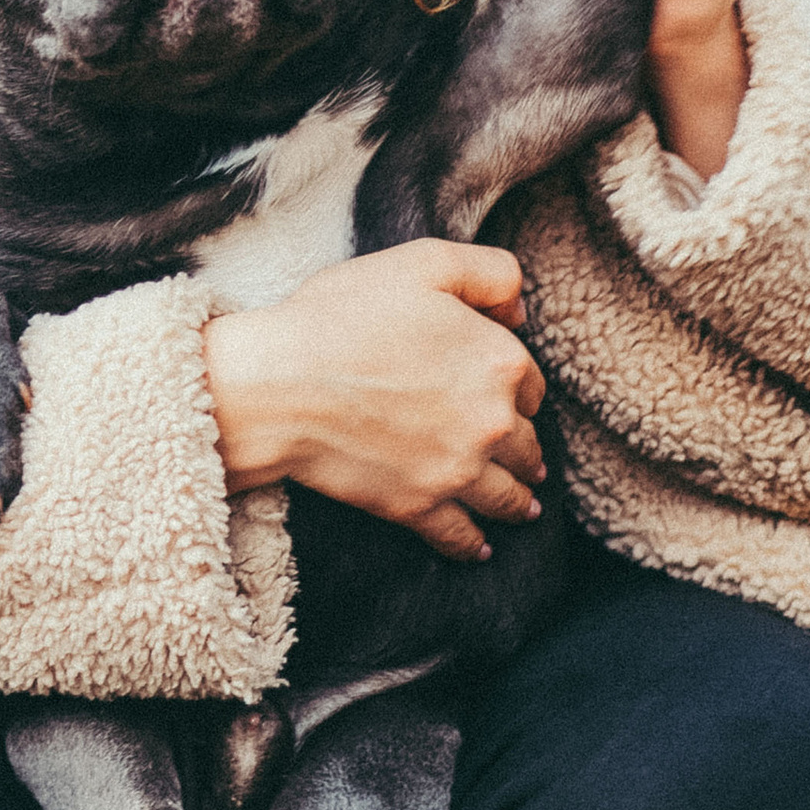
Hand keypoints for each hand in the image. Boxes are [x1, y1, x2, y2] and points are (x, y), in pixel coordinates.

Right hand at [204, 242, 545, 561]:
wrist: (278, 383)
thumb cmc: (340, 317)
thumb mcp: (421, 262)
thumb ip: (490, 272)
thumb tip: (520, 312)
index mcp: (499, 363)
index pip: (532, 385)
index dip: (517, 386)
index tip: (502, 392)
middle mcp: (492, 423)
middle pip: (527, 446)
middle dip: (526, 450)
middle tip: (526, 459)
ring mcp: (457, 471)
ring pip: (508, 497)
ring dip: (519, 502)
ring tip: (524, 505)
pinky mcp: (419, 506)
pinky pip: (461, 536)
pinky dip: (475, 544)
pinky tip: (481, 546)